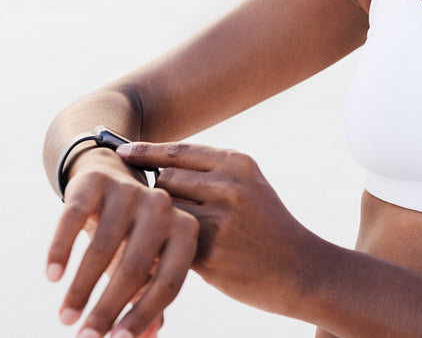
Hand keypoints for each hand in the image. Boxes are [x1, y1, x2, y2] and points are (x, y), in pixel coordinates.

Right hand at [47, 148, 198, 336]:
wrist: (110, 177)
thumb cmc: (132, 234)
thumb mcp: (147, 263)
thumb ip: (149, 298)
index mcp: (185, 231)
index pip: (169, 283)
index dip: (143, 315)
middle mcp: (162, 208)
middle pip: (135, 268)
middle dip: (107, 309)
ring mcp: (130, 191)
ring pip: (103, 247)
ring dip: (81, 288)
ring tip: (65, 318)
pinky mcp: (96, 181)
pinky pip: (75, 217)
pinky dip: (61, 249)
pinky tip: (52, 276)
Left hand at [116, 141, 321, 316]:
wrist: (301, 270)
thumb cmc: (269, 229)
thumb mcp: (251, 188)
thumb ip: (213, 175)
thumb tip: (160, 165)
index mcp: (239, 163)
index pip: (179, 150)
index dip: (146, 150)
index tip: (120, 151)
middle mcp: (229, 185)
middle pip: (165, 179)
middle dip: (159, 195)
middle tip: (165, 214)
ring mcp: (219, 219)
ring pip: (163, 211)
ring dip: (160, 222)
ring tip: (171, 235)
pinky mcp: (208, 252)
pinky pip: (168, 242)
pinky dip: (162, 246)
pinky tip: (169, 254)